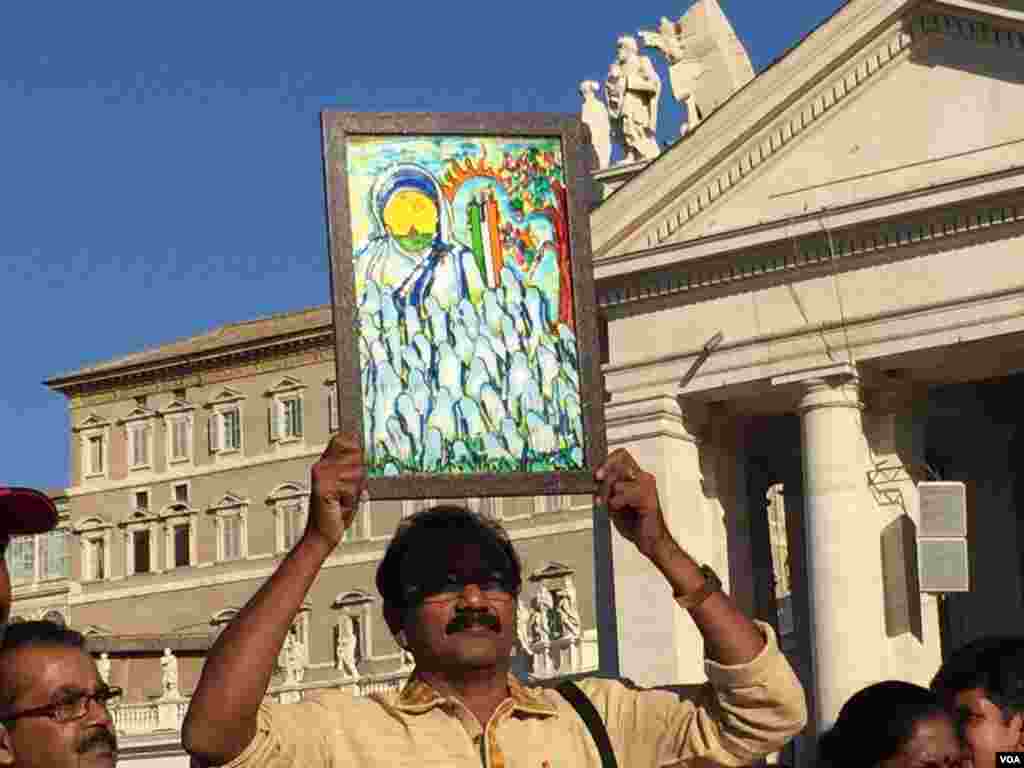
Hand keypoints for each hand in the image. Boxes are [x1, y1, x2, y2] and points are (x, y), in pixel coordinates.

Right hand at [306, 434, 366, 548]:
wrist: (322, 534)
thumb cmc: (335, 512)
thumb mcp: (348, 486)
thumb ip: (354, 468)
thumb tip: (363, 451)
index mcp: (326, 463)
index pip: (343, 439)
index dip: (355, 447)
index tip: (358, 461)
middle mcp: (321, 466)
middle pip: (355, 455)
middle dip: (359, 475)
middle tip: (348, 490)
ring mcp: (321, 476)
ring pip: (356, 472)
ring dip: (355, 490)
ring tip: (344, 499)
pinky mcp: (323, 487)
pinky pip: (351, 487)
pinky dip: (350, 499)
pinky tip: (340, 505)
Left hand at [595, 449, 669, 559]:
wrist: (650, 540)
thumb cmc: (635, 522)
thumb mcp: (613, 502)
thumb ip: (606, 489)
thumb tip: (593, 480)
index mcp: (635, 476)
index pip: (621, 455)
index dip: (607, 461)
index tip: (597, 473)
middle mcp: (643, 478)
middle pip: (619, 464)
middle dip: (604, 477)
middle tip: (599, 488)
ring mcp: (647, 486)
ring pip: (618, 481)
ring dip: (609, 494)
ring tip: (610, 505)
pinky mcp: (648, 498)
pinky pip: (625, 494)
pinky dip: (617, 502)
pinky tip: (618, 508)